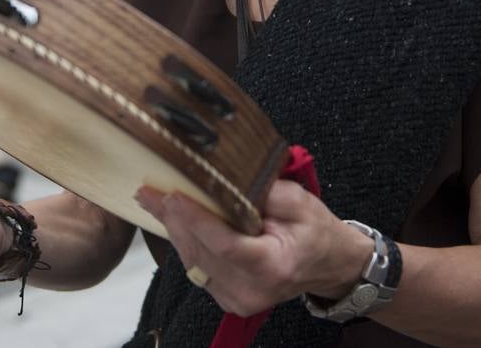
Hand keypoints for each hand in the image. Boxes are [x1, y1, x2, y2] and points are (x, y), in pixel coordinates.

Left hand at [135, 181, 365, 316]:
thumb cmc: (316, 232)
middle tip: (150, 192)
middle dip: (175, 220)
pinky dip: (186, 244)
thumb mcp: (299, 202)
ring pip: (195, 263)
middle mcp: (253, 290)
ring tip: (153, 201)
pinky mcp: (230, 299)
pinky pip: (199, 270)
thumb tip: (224, 180)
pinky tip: (174, 221)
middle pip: (202, 254)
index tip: (172, 196)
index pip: (225, 245)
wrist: (330, 265)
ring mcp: (240, 300)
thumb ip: (263, 192)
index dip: (196, 220)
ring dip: (174, 231)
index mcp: (274, 267)